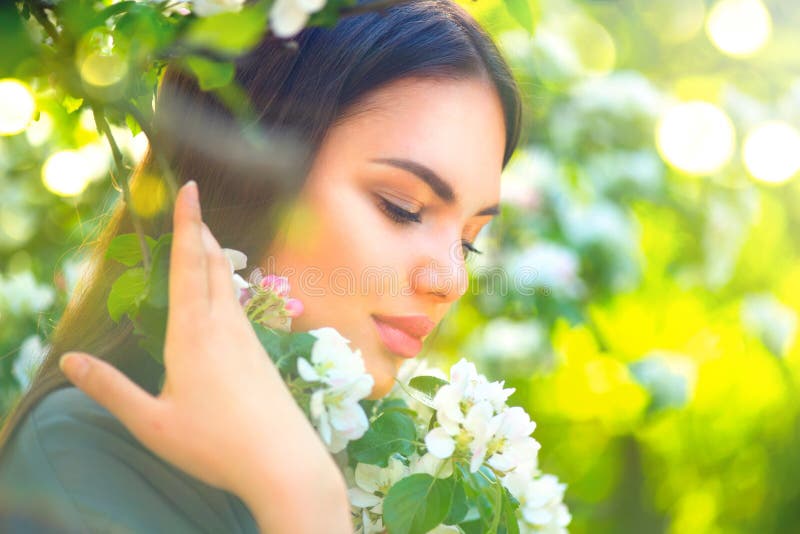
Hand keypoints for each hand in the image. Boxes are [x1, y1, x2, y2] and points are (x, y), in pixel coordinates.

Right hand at [59, 181, 351, 532]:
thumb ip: (110, 390)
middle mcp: (224, 326)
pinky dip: (225, 287)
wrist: (285, 462)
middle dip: (200, 232)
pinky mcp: (260, 354)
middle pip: (213, 265)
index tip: (190, 189)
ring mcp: (248, 339)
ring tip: (203, 241)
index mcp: (193, 334)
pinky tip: (223, 298)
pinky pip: (239, 307)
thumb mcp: (152, 423)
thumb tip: (68, 362)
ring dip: (214, 257)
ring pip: (229, 285)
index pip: (188, 266)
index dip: (187, 224)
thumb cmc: (215, 445)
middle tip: (192, 204)